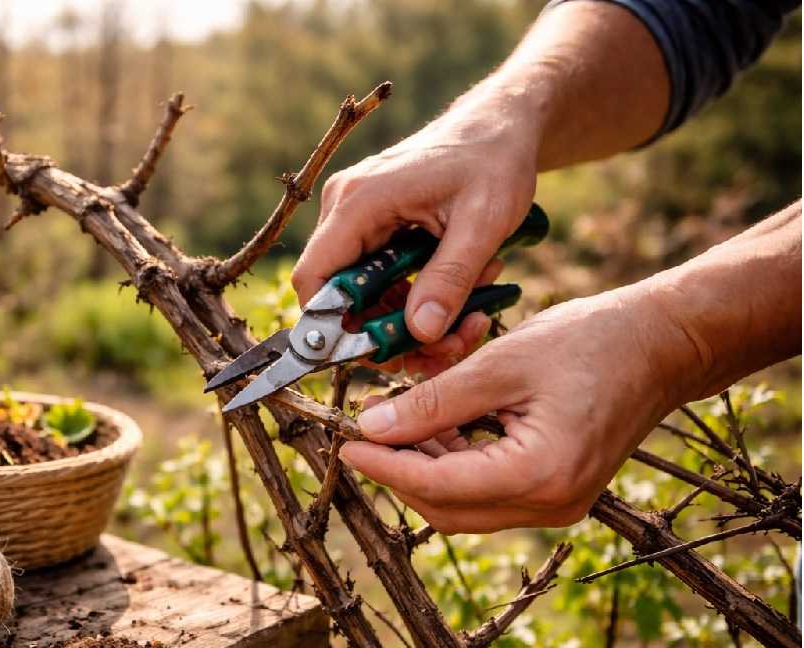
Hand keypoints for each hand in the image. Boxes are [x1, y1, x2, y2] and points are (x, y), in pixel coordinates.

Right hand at [292, 96, 540, 372]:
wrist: (502, 125)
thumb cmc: (494, 160)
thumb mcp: (483, 222)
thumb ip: (450, 278)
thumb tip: (421, 333)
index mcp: (359, 202)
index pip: (314, 279)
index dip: (332, 327)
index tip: (379, 353)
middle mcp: (346, 210)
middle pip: (341, 298)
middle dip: (391, 333)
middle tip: (445, 348)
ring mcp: (358, 219)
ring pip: (366, 297)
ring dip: (412, 320)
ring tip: (470, 318)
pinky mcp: (375, 228)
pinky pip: (382, 282)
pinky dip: (418, 299)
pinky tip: (463, 295)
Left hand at [338, 286, 697, 532]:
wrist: (662, 345)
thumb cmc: (592, 342)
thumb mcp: (500, 364)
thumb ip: (433, 401)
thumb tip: (372, 428)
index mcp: (539, 475)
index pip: (437, 485)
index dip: (384, 466)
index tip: (344, 445)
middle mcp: (549, 505)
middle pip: (445, 507)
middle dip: (399, 471)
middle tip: (363, 430)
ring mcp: (556, 505)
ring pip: (463, 504)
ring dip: (424, 467)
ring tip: (396, 421)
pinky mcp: (556, 493)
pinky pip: (487, 492)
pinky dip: (454, 464)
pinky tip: (434, 426)